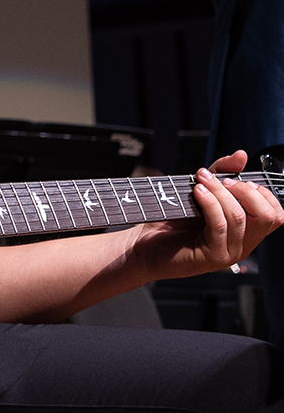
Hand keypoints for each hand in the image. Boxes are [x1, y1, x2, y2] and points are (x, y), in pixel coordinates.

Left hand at [130, 151, 283, 281]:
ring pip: (239, 217)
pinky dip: (209, 203)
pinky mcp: (211, 257)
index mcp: (245, 231)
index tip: (237, 179)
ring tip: (201, 180)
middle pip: (267, 216)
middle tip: (223, 180)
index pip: (276, 215)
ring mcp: (229, 253)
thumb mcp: (200, 191)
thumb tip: (241, 155)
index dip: (262, 193)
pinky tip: (197, 192)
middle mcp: (242, 244)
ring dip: (220, 192)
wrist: (143, 244)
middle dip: (247, 191)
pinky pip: (219, 225)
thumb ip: (221, 174)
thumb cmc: (171, 220)